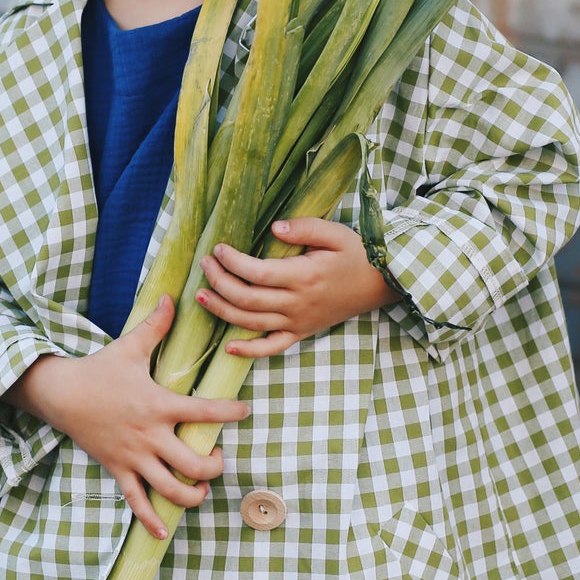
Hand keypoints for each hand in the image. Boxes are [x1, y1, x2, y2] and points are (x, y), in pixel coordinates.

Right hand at [4, 294, 250, 540]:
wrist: (60, 394)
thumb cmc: (99, 370)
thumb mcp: (129, 346)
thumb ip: (156, 325)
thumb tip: (174, 296)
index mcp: (158, 404)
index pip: (205, 411)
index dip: (231, 413)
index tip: (245, 411)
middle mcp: (150, 436)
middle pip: (195, 465)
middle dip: (215, 467)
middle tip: (219, 456)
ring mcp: (134, 457)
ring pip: (171, 490)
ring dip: (193, 495)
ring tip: (201, 486)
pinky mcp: (118, 470)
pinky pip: (137, 503)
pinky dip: (152, 521)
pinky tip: (165, 533)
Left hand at [195, 216, 395, 356]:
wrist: (379, 285)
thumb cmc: (356, 255)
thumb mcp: (336, 233)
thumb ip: (305, 228)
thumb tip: (274, 228)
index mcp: (303, 276)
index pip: (257, 273)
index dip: (232, 262)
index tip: (218, 249)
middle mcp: (297, 304)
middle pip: (246, 299)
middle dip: (219, 282)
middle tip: (204, 265)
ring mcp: (297, 322)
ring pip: (250, 323)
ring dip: (221, 311)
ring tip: (201, 295)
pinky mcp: (300, 333)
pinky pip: (271, 348)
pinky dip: (249, 351)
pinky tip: (227, 347)